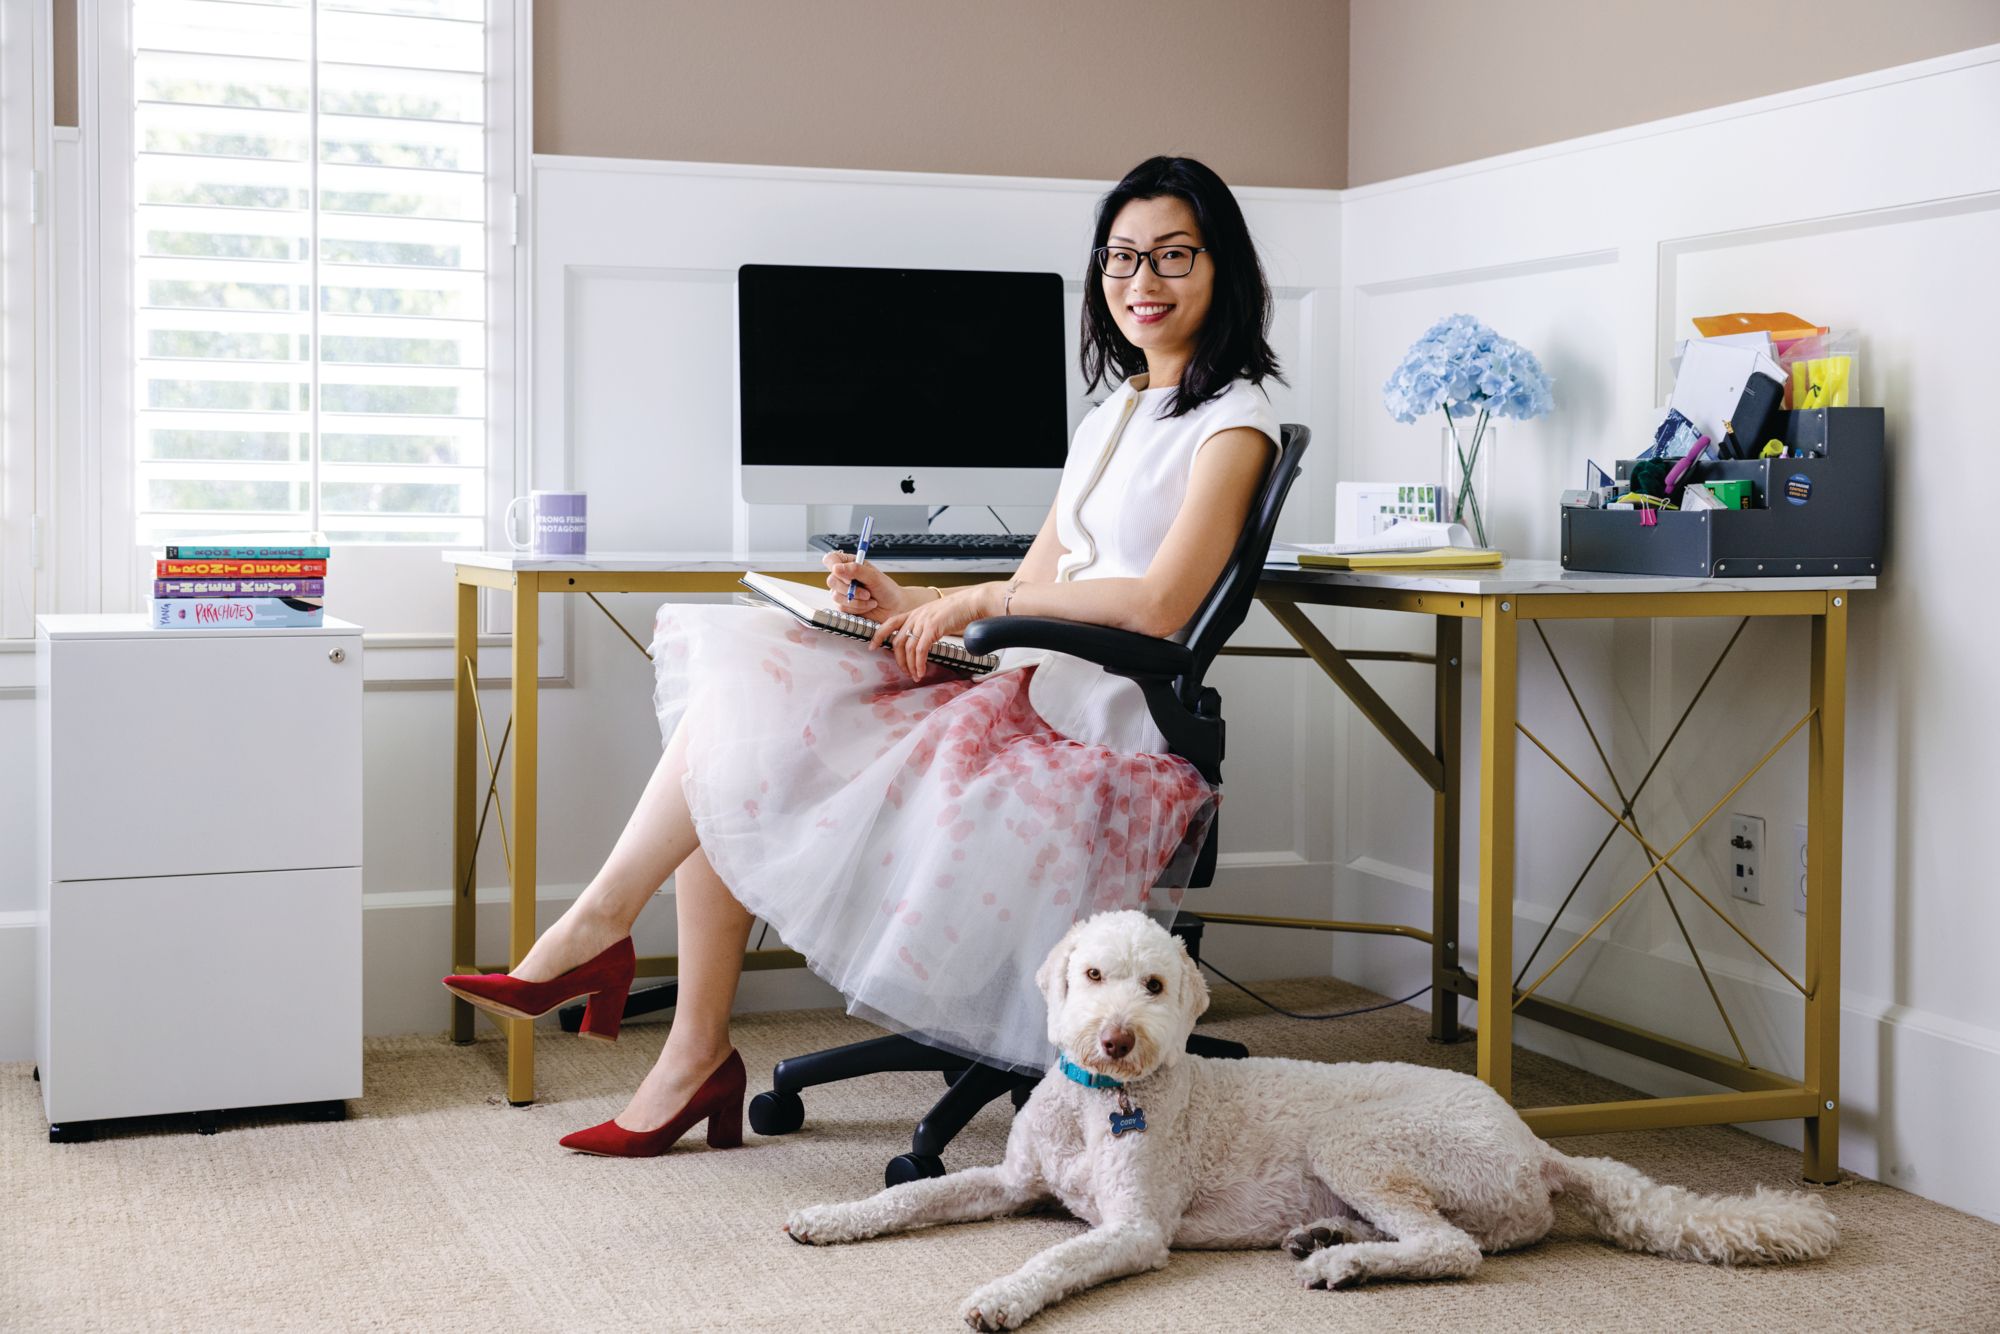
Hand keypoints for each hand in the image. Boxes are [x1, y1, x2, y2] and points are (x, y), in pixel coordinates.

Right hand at [822, 550, 918, 620]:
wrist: (895, 608)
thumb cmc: (887, 590)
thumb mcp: (874, 577)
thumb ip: (856, 570)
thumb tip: (836, 568)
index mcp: (849, 564)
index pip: (831, 559)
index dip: (834, 566)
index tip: (848, 577)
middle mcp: (843, 577)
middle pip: (831, 580)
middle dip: (850, 589)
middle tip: (867, 592)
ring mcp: (842, 592)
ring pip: (836, 596)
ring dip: (856, 600)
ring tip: (870, 599)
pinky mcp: (843, 606)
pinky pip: (842, 608)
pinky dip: (857, 608)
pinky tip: (868, 606)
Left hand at [870, 582, 1002, 680]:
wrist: (973, 602)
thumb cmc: (960, 610)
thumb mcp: (937, 616)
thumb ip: (927, 626)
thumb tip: (923, 643)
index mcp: (915, 612)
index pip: (890, 622)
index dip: (879, 635)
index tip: (872, 646)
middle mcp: (916, 616)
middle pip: (897, 641)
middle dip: (899, 660)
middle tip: (905, 671)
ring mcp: (923, 621)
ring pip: (908, 648)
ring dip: (910, 665)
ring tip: (915, 675)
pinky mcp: (932, 628)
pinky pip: (920, 650)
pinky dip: (919, 663)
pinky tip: (921, 671)